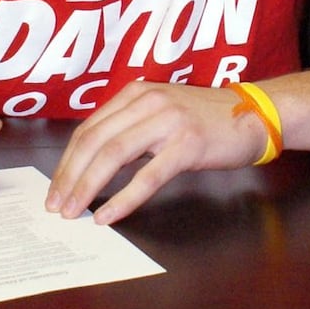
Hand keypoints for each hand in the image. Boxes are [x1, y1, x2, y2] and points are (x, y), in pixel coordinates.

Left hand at [45, 81, 264, 224]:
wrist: (255, 114)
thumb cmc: (206, 119)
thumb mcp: (162, 112)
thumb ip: (131, 128)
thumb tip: (93, 163)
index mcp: (136, 93)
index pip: (88, 128)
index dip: (66, 160)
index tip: (55, 187)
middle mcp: (148, 101)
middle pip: (94, 141)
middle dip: (69, 176)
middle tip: (56, 206)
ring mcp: (168, 122)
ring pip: (113, 155)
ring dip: (87, 187)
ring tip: (74, 211)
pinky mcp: (187, 145)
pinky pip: (147, 176)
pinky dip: (123, 198)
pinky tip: (108, 215)